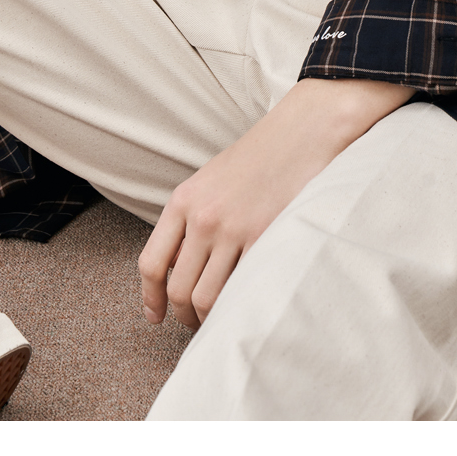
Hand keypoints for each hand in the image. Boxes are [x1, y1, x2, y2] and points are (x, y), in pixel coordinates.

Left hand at [139, 70, 407, 334]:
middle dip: (183, 316)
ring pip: (207, 296)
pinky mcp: (267, 238)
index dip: (150, 298)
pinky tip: (247, 307)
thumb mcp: (213, 180)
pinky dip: (242, 305)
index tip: (156, 316)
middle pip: (178, 287)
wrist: (305, 129)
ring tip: (221, 322)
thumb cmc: (263, 155)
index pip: (152, 263)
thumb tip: (184, 265)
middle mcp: (203, 218)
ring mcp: (235, 230)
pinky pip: (245, 287)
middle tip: (195, 326)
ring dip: (210, 319)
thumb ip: (194, 218)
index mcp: (184, 201)